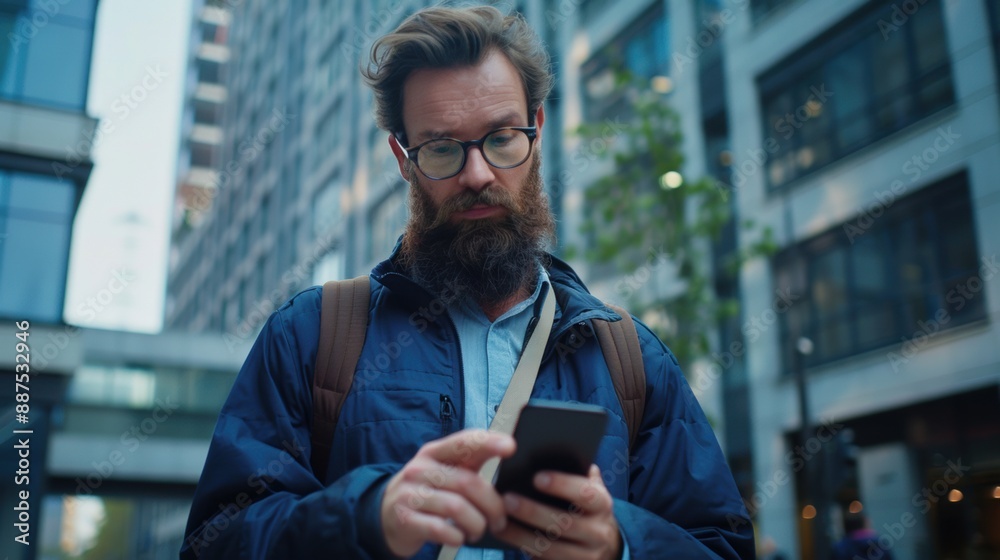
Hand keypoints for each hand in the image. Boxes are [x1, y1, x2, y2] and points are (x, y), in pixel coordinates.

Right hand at [380, 430, 514, 556]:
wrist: (384, 516)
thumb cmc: (426, 491)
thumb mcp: (443, 470)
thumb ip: (471, 460)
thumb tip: (508, 449)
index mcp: (434, 452)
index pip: (464, 442)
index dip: (488, 442)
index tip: (510, 447)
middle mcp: (420, 469)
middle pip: (468, 482)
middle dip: (492, 505)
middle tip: (499, 520)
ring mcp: (410, 493)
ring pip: (457, 507)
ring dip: (476, 524)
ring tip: (478, 531)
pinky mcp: (405, 519)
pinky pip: (439, 528)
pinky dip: (456, 536)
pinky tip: (459, 537)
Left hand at [494, 464, 621, 559]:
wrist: (604, 547)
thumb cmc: (586, 508)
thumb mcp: (589, 490)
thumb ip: (577, 473)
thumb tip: (554, 452)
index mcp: (602, 504)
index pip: (587, 494)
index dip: (563, 485)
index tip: (537, 477)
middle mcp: (598, 532)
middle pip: (565, 524)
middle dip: (533, 512)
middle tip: (507, 499)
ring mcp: (586, 556)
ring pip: (551, 549)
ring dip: (521, 535)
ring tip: (497, 521)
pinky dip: (522, 550)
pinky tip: (505, 537)